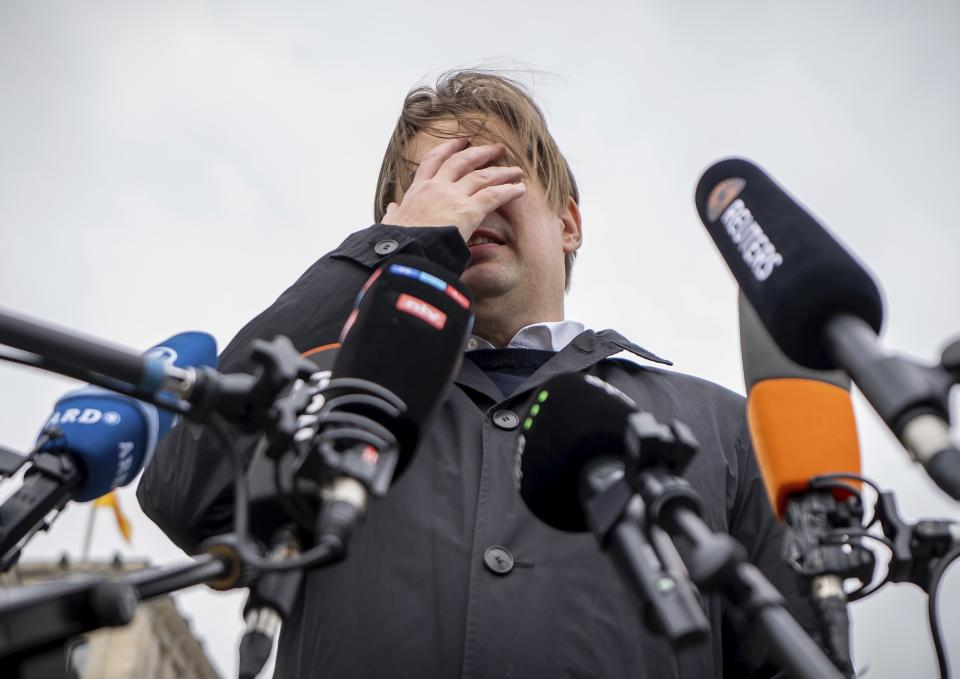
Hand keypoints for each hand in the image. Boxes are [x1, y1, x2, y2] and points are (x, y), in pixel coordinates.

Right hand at [381, 137, 525, 241]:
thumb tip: (392, 207)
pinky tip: (520, 189)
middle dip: (481, 153)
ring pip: (482, 176)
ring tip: (516, 170)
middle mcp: (436, 187)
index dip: (449, 148)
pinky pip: (494, 196)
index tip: (461, 141)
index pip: (433, 161)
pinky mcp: (468, 211)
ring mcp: (453, 197)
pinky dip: (509, 191)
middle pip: (462, 161)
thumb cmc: (396, 244)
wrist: (404, 255)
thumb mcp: (390, 224)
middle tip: (496, 148)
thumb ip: (394, 214)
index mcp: (418, 190)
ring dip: (501, 172)